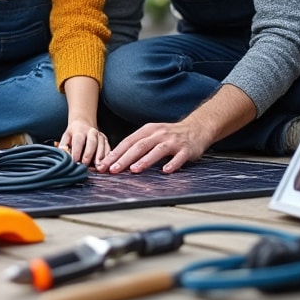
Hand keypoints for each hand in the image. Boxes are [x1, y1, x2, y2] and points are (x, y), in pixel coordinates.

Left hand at [57, 120, 110, 167]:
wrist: (84, 125)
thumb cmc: (74, 134)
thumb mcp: (66, 137)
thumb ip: (63, 146)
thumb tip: (62, 156)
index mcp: (80, 130)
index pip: (78, 140)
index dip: (77, 151)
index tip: (75, 161)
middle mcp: (91, 132)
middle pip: (92, 142)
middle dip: (89, 154)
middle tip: (85, 164)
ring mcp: (100, 136)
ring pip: (102, 146)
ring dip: (100, 157)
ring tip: (97, 167)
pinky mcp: (106, 140)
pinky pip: (108, 149)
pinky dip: (107, 157)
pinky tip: (104, 165)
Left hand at [96, 121, 210, 173]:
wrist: (196, 128)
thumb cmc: (169, 135)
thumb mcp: (152, 135)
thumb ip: (137, 145)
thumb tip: (116, 159)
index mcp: (148, 130)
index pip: (128, 142)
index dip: (115, 153)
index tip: (103, 165)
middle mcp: (159, 134)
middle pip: (139, 146)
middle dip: (125, 158)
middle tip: (113, 170)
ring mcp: (173, 141)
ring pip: (157, 150)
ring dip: (145, 160)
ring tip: (134, 170)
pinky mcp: (186, 149)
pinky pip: (179, 157)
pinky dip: (172, 164)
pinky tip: (165, 171)